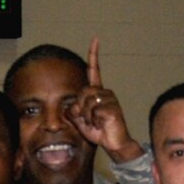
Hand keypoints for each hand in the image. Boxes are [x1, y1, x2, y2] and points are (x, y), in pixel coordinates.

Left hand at [67, 40, 141, 162]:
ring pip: (87, 101)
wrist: (113, 143)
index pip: (94, 70)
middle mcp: (105, 92)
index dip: (93, 55)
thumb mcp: (81, 120)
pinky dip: (92, 120)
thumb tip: (70, 105)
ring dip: (86, 116)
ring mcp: (110, 99)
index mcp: (97, 92)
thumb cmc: (99, 131)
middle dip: (79, 107)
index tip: (95, 40)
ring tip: (95, 122)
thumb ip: (73, 110)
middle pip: (83, 91)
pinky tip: (100, 124)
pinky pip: (93, 110)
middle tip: (87, 119)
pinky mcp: (112, 107)